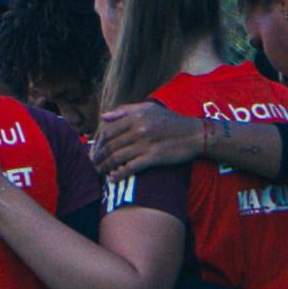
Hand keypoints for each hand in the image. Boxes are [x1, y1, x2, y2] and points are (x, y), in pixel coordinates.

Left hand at [88, 100, 205, 175]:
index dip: (97, 143)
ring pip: (117, 157)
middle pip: (109, 145)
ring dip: (104, 167)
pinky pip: (131, 167)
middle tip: (92, 164)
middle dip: (97, 157)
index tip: (93, 151)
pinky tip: (112, 179)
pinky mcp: (154, 157)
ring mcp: (146, 144)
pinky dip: (119, 174)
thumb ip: (125, 111)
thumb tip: (104, 117)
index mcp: (135, 116)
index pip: (107, 131)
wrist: (195, 134)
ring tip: (99, 172)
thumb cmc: (170, 121)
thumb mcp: (149, 109)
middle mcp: (139, 129)